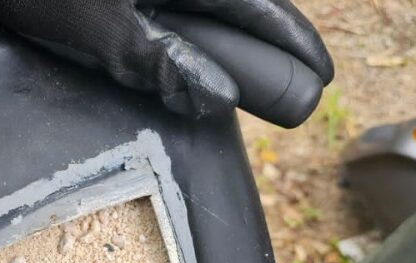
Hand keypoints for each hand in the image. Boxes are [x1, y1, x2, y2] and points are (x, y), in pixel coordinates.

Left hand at [0, 0, 332, 117]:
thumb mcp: (95, 27)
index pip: (258, 8)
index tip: (320, 76)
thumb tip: (217, 99)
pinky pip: (173, 15)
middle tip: (299, 80)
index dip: (292, 42)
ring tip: (254, 67)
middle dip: (269, 40)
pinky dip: (189, 31)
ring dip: (231, 34)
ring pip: (205, 10)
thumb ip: (158, 60)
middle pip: (239, 6)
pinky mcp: (124, 5)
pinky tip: (193, 46)